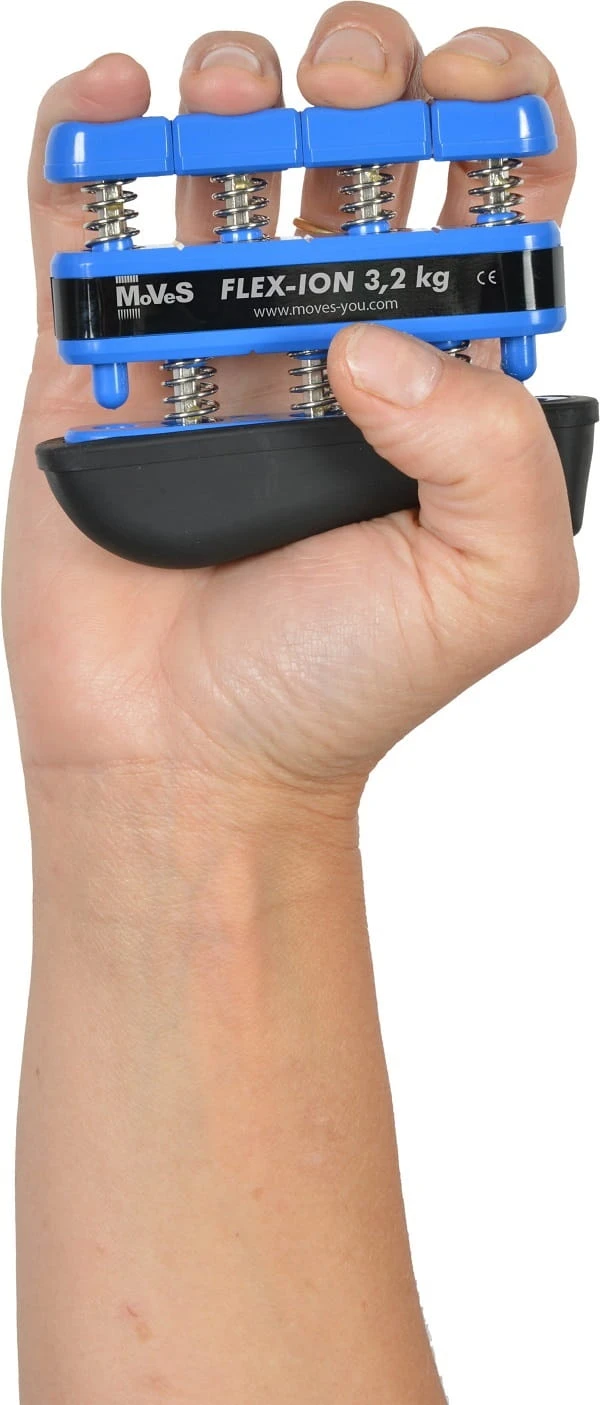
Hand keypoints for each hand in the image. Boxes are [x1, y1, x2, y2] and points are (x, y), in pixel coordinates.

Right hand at [3, 7, 578, 801]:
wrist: (185, 755)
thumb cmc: (338, 685)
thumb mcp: (494, 583)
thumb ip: (497, 444)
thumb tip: (370, 332)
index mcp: (439, 373)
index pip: (489, 199)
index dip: (495, 113)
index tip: (464, 99)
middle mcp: (327, 336)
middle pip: (356, 142)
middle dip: (362, 70)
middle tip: (342, 100)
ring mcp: (208, 339)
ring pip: (222, 153)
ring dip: (235, 82)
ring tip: (232, 102)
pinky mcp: (97, 361)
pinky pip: (84, 219)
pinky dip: (90, 132)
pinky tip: (117, 101)